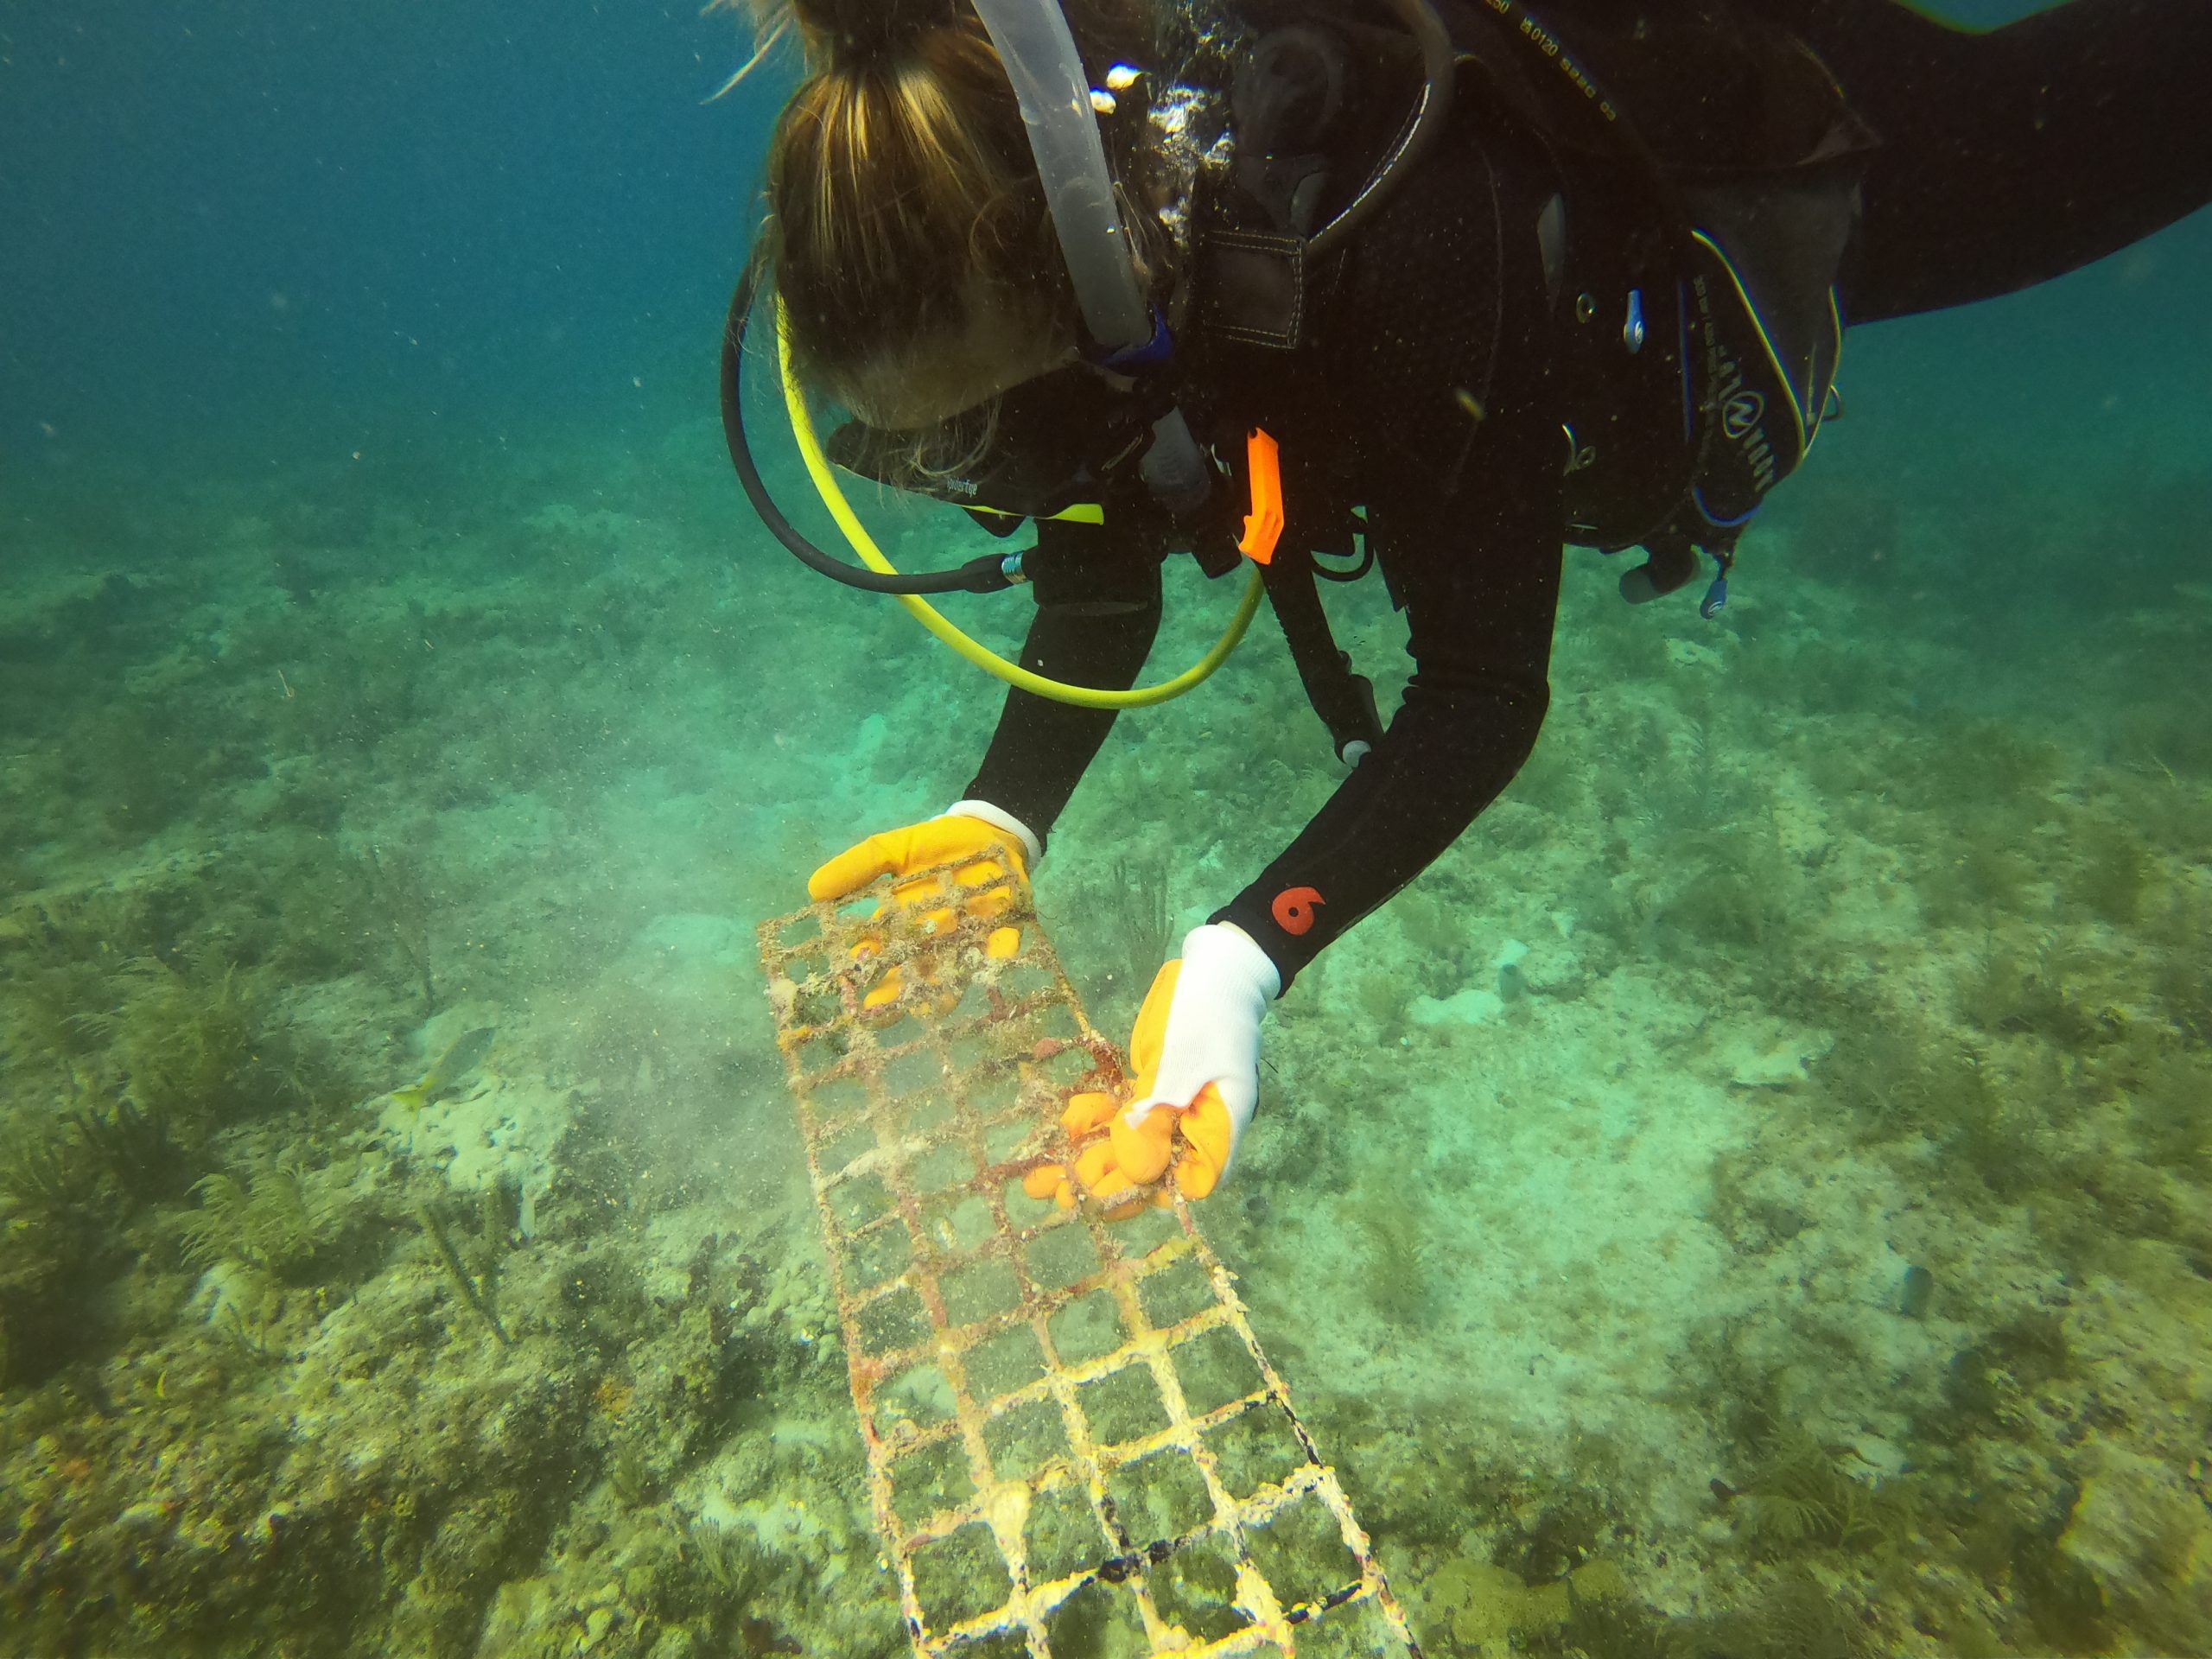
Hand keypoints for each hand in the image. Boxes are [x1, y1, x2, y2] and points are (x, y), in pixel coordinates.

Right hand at [808, 803, 1036, 1009]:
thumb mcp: (890, 850)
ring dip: (942, 993)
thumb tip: (813, 889)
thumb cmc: (933, 845)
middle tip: (880, 1015)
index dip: (861, 976)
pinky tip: (990, 970)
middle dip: (895, 999)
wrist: (985, 831)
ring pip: (951, 976)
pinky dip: (996, 961)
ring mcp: (967, 941)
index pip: (876, 958)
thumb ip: (858, 867)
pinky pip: (999, 952)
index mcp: (901, 927)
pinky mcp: (1001, 933)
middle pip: (910, 978)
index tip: (846, 992)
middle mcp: (931, 943)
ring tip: (930, 1007)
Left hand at [1026, 923, 1279, 1211]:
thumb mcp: (1182, 1063)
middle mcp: (1200, 1124)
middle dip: (1107, 1181)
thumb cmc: (1206, 1012)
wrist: (1215, 967)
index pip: (1193, 1180)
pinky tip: (1063, 1127)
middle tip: (1058, 1195)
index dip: (1151, 1192)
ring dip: (1091, 1155)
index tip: (1106, 1196)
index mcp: (1221, 1125)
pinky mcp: (1156, 1086)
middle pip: (1155, 1168)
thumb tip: (1137, 1171)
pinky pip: (1125, 1113)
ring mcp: (1177, 1105)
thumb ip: (1159, 1115)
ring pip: (1134, 1142)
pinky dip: (1096, 1121)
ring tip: (1042, 1178)